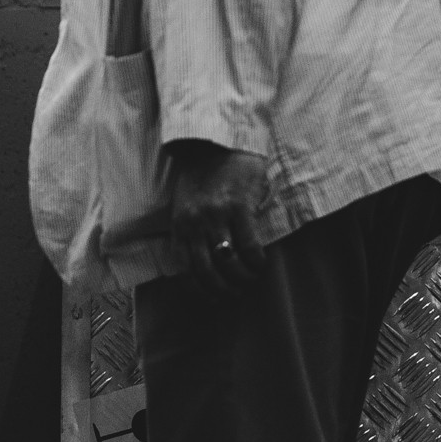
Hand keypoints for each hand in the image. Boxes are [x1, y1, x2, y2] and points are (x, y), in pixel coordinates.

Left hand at [165, 139, 268, 293]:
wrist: (220, 143)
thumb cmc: (204, 176)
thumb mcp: (186, 206)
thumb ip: (191, 232)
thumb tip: (204, 266)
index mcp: (180, 225)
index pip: (186, 270)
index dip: (201, 291)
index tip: (215, 298)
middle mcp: (195, 223)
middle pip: (207, 271)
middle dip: (224, 289)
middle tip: (238, 292)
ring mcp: (216, 215)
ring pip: (228, 262)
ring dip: (242, 278)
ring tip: (251, 280)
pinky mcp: (239, 206)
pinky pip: (249, 245)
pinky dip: (256, 261)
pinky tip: (261, 263)